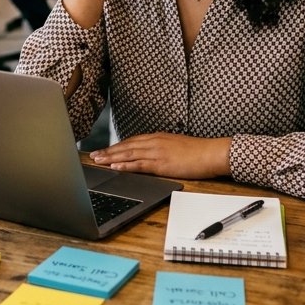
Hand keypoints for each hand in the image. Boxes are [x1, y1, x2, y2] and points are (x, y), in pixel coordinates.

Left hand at [90, 132, 231, 179]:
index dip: (116, 146)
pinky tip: (115, 167)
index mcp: (158, 137)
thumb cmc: (197, 151)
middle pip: (126, 146)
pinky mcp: (161, 163)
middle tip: (93, 155)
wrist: (211, 152)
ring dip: (111, 158)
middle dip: (108, 151)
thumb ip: (162, 147)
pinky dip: (125, 165)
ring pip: (128, 154)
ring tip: (98, 161)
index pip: (132, 141)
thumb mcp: (176, 145)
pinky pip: (139, 164)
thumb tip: (153, 154)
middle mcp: (154, 142)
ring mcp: (157, 152)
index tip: (105, 150)